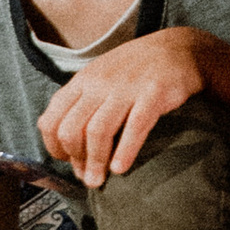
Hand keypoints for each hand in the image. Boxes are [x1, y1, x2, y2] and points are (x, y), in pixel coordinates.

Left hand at [37, 26, 229, 186]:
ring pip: (98, 131)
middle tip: (87, 176)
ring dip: (95, 162)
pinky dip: (125, 151)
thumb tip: (65, 144)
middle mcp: (99, 83)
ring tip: (99, 180)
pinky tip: (121, 168)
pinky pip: (135, 126)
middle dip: (76, 159)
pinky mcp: (153, 93)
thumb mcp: (100, 77)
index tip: (69, 161)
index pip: (51, 120)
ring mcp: (126, 87)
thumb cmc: (137, 69)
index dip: (55, 148)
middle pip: (71, 129)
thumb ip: (80, 103)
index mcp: (83, 81)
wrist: (178, 48)